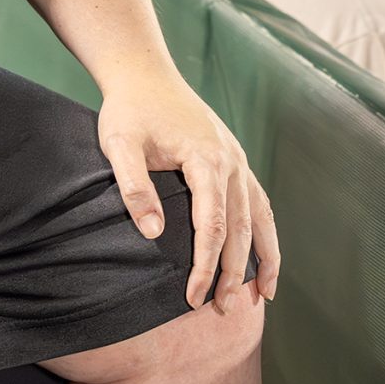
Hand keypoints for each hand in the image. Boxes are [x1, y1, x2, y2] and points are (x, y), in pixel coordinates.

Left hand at [96, 69, 278, 309]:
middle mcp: (231, 161)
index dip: (205, 266)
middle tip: (224, 311)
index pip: (212, 226)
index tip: (193, 297)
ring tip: (264, 295)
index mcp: (206, 159)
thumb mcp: (119, 144)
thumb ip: (134, 186)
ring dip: (263, 258)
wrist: (144, 72)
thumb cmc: (129, 109)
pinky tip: (263, 254)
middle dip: (235, 273)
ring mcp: (237, 159)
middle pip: (241, 228)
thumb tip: (153, 234)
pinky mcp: (234, 159)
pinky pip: (259, 201)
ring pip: (261, 217)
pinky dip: (265, 232)